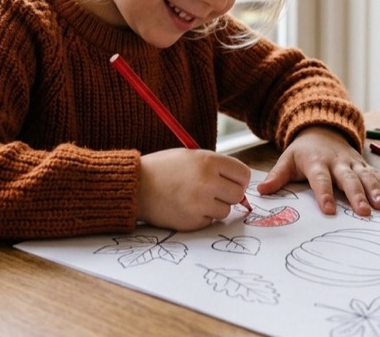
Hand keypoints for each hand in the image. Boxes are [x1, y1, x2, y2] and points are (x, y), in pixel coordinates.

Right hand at [136, 149, 250, 230]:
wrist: (136, 187)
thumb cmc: (163, 169)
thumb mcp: (191, 156)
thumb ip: (216, 167)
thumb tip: (241, 183)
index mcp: (208, 161)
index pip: (243, 174)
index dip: (239, 179)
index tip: (231, 182)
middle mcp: (207, 182)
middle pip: (238, 195)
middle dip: (229, 194)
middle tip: (215, 192)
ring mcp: (200, 204)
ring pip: (226, 210)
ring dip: (215, 207)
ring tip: (196, 198)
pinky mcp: (193, 221)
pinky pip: (210, 221)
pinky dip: (202, 216)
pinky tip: (187, 207)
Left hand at [258, 127, 379, 215]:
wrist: (322, 128)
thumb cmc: (303, 151)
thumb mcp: (287, 160)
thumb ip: (277, 176)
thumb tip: (261, 192)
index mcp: (316, 163)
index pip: (320, 180)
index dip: (325, 195)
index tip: (329, 210)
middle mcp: (337, 162)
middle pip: (348, 179)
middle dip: (357, 195)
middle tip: (365, 212)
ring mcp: (352, 162)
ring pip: (365, 176)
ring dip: (375, 190)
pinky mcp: (362, 164)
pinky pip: (375, 173)